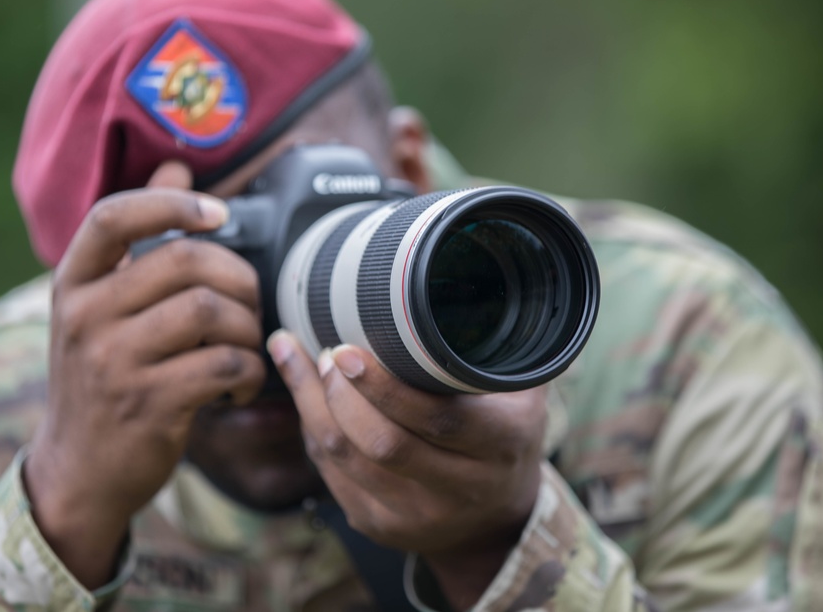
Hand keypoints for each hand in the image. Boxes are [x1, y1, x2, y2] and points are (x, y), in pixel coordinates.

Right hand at [24, 164, 265, 587]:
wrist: (79, 470)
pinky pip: (225, 365)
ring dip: (249, 327)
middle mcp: (84, 317)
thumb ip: (137, 240)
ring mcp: (112, 363)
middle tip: (249, 303)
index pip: (112, 217)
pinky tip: (241, 385)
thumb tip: (174, 165)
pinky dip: (250, 372)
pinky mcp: (148, 405)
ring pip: (211, 311)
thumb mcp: (101, 308)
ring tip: (246, 346)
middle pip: (184, 261)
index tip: (218, 213)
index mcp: (72, 284)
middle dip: (238, 276)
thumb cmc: (103, 377)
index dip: (172, 203)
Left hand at [267, 330, 545, 608]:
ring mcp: (417, 516)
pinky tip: (307, 397)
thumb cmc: (503, 435)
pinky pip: (331, 474)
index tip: (347, 350)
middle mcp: (461, 488)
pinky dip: (313, 430)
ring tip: (302, 361)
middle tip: (326, 352)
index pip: (436, 417)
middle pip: (382, 441)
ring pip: (345, 458)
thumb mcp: (520, 393)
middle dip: (339, 392)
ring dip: (313, 404)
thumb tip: (445, 296)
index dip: (384, 386)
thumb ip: (494, 352)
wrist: (496, 518)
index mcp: (501, 444)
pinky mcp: (380, 527)